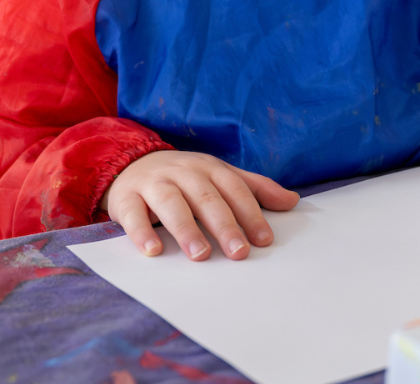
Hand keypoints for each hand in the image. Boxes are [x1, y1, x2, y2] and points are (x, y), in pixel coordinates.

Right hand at [104, 150, 299, 259]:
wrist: (131, 163)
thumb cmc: (184, 177)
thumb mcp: (219, 176)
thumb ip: (254, 188)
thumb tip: (293, 201)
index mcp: (209, 168)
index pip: (234, 189)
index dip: (250, 214)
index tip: (264, 240)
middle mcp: (183, 172)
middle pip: (206, 198)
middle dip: (224, 225)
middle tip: (239, 252)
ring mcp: (153, 183)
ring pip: (171, 203)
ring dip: (187, 229)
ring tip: (201, 255)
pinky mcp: (126, 198)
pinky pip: (133, 214)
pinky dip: (142, 232)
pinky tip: (153, 251)